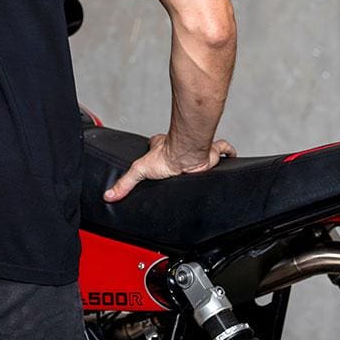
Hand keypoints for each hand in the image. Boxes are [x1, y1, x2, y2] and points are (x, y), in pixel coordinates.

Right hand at [102, 132, 236, 201]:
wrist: (186, 155)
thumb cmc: (166, 158)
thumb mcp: (140, 171)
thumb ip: (125, 183)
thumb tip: (109, 195)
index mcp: (162, 148)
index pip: (155, 143)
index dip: (156, 147)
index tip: (157, 156)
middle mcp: (180, 147)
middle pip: (180, 146)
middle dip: (180, 151)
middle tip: (183, 163)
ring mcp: (196, 151)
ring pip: (201, 147)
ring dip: (206, 152)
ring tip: (207, 163)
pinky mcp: (210, 155)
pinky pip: (223, 149)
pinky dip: (228, 151)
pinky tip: (230, 156)